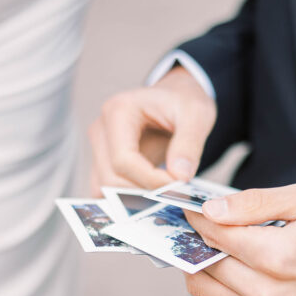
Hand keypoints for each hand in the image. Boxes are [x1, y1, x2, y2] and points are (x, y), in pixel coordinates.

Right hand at [89, 65, 215, 190]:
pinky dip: (128, 197)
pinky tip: (151, 193)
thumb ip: (189, 144)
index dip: (150, 179)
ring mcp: (98, 147)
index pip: (123, 159)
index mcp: (118, 111)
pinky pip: (106, 189)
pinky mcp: (101, 162)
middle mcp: (100, 130)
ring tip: (163, 193)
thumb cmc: (183, 101)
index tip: (178, 184)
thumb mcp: (197, 114)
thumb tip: (179, 177)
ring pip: (103, 188)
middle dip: (143, 191)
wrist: (174, 98)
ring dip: (133, 197)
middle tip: (174, 192)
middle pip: (110, 177)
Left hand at [183, 182, 295, 295]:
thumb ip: (257, 202)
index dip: (196, 214)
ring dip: (198, 259)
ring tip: (208, 237)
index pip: (214, 233)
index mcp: (277, 257)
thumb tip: (213, 208)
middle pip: (202, 260)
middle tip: (194, 217)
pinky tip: (226, 255)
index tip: (189, 202)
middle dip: (193, 236)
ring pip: (203, 285)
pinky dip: (215, 276)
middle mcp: (265, 291)